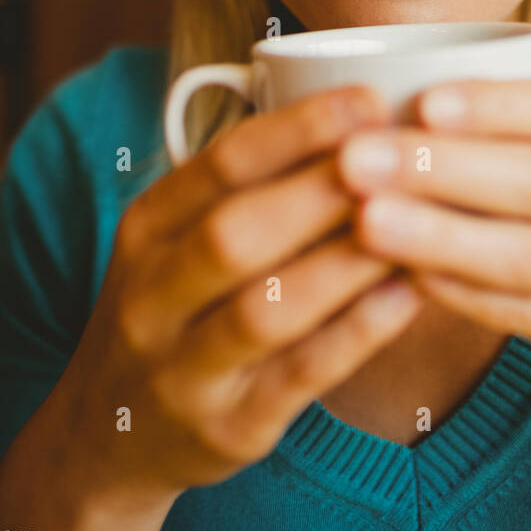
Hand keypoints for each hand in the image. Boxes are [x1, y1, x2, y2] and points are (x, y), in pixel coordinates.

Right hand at [56, 85, 422, 504]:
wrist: (114, 431)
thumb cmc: (178, 305)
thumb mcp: (182, 235)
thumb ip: (253, 183)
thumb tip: (365, 118)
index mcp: (148, 226)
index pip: (221, 164)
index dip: (300, 129)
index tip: (372, 99)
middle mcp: (152, 295)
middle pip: (236, 233)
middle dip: (322, 191)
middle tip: (399, 159)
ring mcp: (183, 369)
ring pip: (266, 310)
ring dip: (346, 263)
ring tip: (417, 224)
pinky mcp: (227, 428)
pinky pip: (298, 376)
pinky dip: (358, 333)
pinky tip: (410, 295)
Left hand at [336, 78, 530, 425]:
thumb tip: (407, 90)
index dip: (495, 105)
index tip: (425, 99)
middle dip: (441, 168)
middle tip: (357, 156)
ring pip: (522, 255)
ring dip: (438, 238)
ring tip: (365, 221)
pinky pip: (517, 314)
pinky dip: (458, 297)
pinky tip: (400, 279)